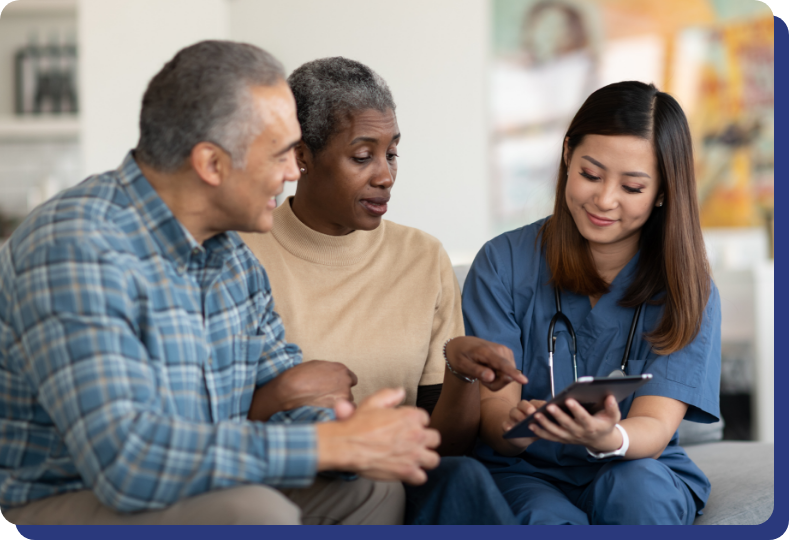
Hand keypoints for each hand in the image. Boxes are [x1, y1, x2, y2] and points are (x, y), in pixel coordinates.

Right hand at [248, 360, 357, 421]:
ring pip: (347, 403)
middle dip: (339, 395)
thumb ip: (329, 371)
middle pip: (348, 391)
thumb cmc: (297, 378)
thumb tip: (332, 376)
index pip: (351, 379)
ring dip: (338, 405)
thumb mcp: (315, 366)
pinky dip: (337, 414)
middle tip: (325, 398)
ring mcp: (344, 395)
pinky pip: (344, 413)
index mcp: (340, 369)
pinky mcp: (338, 409)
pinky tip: (325, 412)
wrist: (288, 392)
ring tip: (322, 405)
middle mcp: (345, 381)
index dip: (341, 384)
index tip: (333, 388)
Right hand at [316, 388, 440, 484]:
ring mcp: (414, 455)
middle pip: (434, 438)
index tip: (406, 427)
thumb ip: (390, 395)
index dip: (415, 423)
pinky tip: (406, 471)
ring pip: (433, 459)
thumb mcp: (373, 401)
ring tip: (414, 458)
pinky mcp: (407, 472)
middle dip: (425, 440)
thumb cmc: (358, 423)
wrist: (347, 445)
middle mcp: (417, 435)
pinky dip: (415, 476)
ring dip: (425, 459)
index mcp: (411, 416)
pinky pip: (422, 477)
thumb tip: (401, 392)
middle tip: (413, 443)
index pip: (425, 419)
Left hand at [445, 336, 526, 390]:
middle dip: (495, 384)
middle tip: (480, 379)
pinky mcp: (508, 355)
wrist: (462, 345)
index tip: (524, 381)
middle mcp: (500, 350)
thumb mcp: (462, 365)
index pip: (502, 364)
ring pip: (509, 377)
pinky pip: (509, 374)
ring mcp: (506, 352)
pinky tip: (489, 370)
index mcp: (486, 351)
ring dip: (496, 381)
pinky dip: (499, 377)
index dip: (514, 374)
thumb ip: (477, 371)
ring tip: (483, 373)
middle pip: (507, 376)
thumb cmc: (460, 356)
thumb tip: (491, 377)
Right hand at [500, 399, 544, 450]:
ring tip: (523, 420)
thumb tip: (557, 420)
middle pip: (523, 404)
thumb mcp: (542, 427)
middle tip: (532, 411)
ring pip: (513, 412)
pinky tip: (510, 429)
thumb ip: (548, 422)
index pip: (536, 403)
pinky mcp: (506, 425)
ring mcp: (513, 416)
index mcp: (532, 407)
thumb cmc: (535, 429)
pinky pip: (505, 424)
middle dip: (528, 407)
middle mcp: (521, 409)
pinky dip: (507, 426)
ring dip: (518, 415)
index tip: (546, 407)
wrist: (521, 438)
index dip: (540, 404)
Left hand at [528, 395, 621, 451]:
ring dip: (545, 424)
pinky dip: (540, 432)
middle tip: (549, 406)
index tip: (569, 400)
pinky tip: (530, 425)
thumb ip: (612, 407)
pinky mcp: (563, 440)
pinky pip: (550, 437)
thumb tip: (610, 396)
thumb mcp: (613, 417)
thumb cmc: (605, 424)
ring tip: (536, 415)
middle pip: (567, 425)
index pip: (583, 418)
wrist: (601, 441)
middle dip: (558, 415)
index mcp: (591, 426)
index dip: (576, 410)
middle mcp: (579, 433)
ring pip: (556, 432)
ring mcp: (570, 438)